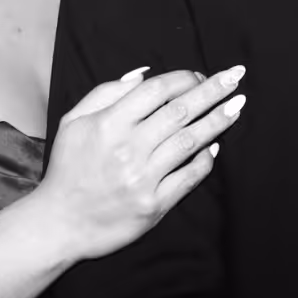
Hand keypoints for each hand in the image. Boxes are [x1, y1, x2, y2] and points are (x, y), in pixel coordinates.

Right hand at [38, 66, 245, 261]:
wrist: (59, 224)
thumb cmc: (68, 168)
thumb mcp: (73, 121)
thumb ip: (106, 92)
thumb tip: (144, 74)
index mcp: (108, 124)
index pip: (157, 91)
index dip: (184, 78)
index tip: (201, 74)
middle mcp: (127, 149)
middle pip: (180, 111)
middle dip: (212, 91)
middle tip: (235, 77)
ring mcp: (142, 179)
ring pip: (190, 141)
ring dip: (218, 121)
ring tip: (237, 106)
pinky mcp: (153, 206)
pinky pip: (188, 178)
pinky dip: (205, 160)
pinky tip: (215, 147)